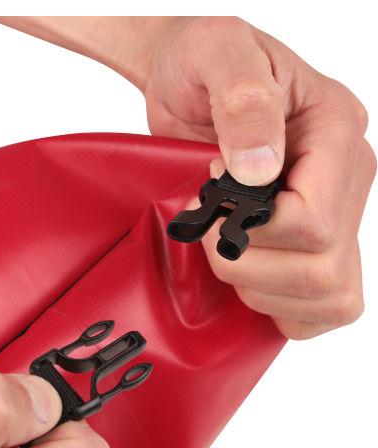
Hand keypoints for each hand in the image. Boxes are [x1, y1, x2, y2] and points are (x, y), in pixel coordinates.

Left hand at [0, 16, 375, 338]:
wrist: (188, 79)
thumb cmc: (202, 64)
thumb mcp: (216, 53)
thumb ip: (244, 101)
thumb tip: (259, 169)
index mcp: (334, 135)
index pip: (313, 222)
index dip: (253, 229)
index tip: (214, 199)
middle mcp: (344, 182)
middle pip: (322, 271)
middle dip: (249, 265)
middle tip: (213, 231)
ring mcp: (333, 217)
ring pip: (329, 297)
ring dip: (262, 290)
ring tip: (228, 250)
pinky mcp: (310, 245)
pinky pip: (323, 307)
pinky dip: (282, 309)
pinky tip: (250, 281)